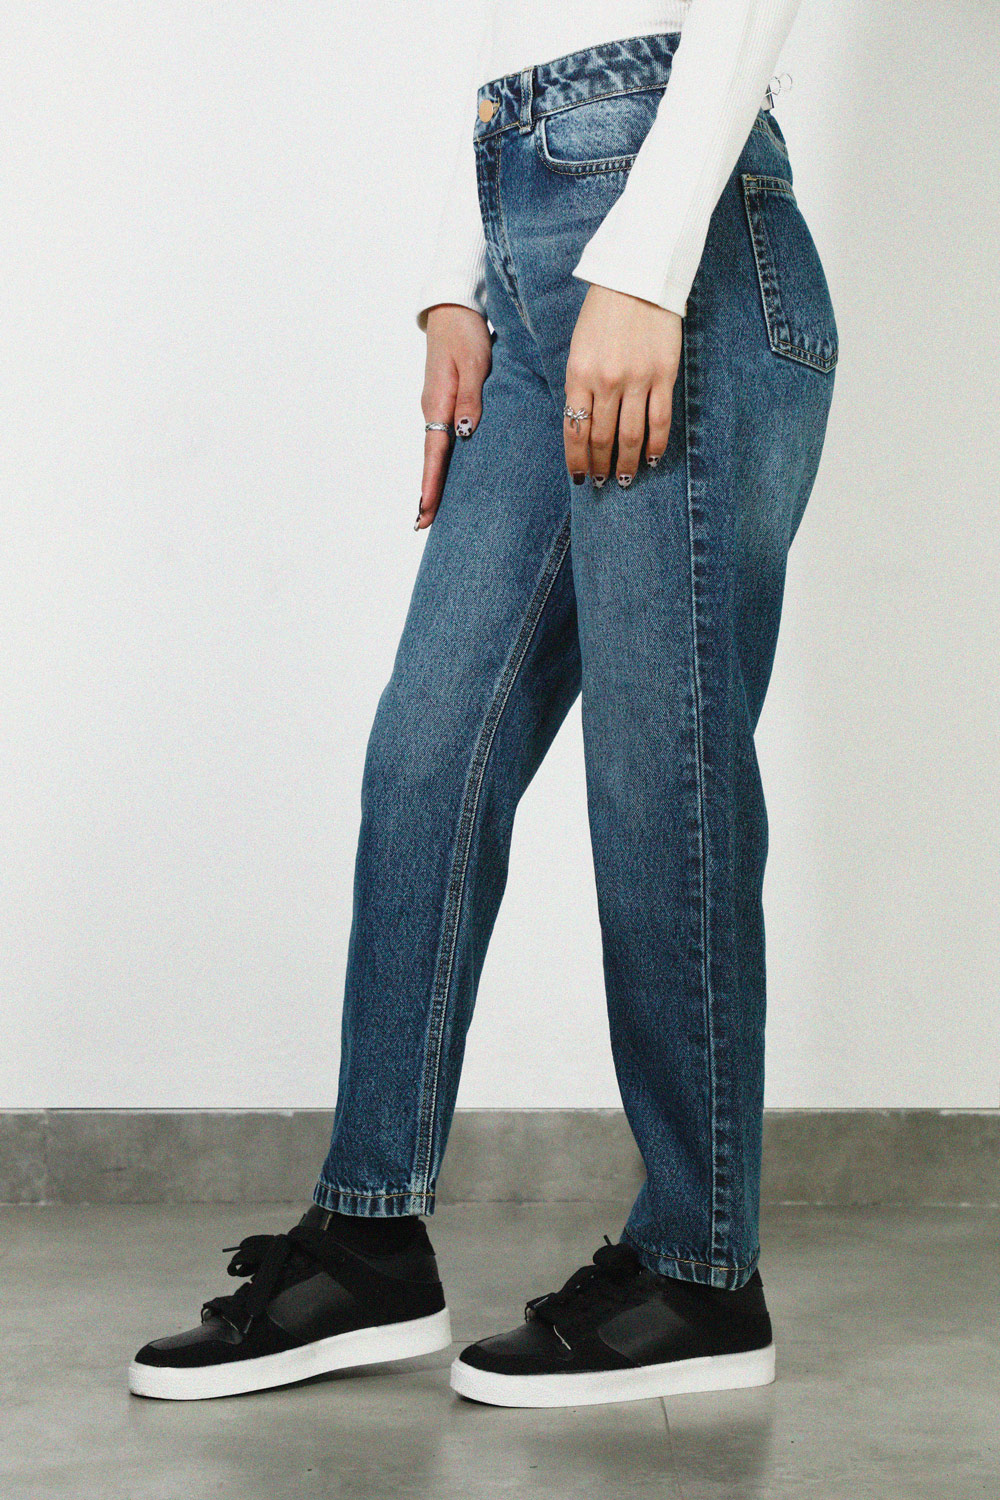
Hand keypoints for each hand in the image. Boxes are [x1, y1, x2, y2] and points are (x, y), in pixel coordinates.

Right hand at [418, 304, 492, 528]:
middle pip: (431, 458)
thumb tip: (465, 434)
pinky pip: (443, 438)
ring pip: (437, 450)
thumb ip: (471, 399)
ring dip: (435, 479)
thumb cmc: (465, 333)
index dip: (431, 483)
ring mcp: (438, 406)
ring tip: (433, 509)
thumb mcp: (474, 363)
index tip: (426, 510)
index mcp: (438, 402)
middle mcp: (433, 409)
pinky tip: (447, 474)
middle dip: (428, 491)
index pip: (434, 452)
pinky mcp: (445, 401)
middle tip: (424, 524)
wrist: (453, 309)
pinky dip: (442, 460)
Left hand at [563, 284, 682, 487]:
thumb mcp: (579, 347)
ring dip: (626, 463)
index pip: (575, 430)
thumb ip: (580, 385)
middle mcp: (606, 382)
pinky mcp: (663, 375)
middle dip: (600, 466)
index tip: (579, 477)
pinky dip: (655, 445)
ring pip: (630, 435)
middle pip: (602, 439)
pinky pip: (659, 420)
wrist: (637, 278)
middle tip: (602, 483)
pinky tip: (651, 459)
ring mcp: (637, 380)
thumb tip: (584, 425)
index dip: (577, 460)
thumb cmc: (603, 313)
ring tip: (624, 479)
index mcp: (579, 374)